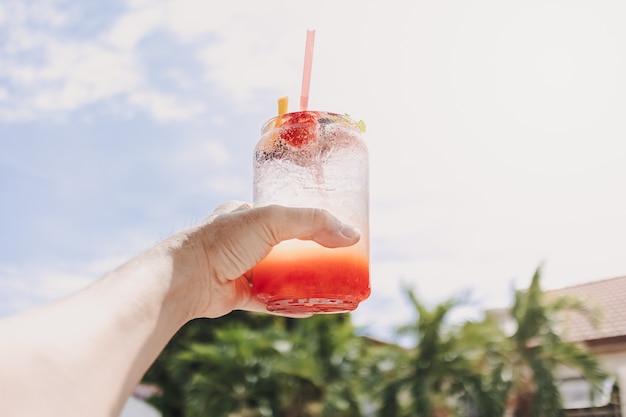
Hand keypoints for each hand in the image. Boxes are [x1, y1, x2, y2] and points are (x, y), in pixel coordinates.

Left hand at [173, 201, 360, 318]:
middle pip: (284, 247)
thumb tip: (352, 235)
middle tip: (335, 260)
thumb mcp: (272, 219)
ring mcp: (240, 269)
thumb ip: (312, 222)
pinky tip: (312, 308)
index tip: (331, 230)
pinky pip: (271, 301)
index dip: (306, 220)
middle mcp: (242, 240)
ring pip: (279, 276)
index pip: (282, 213)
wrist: (187, 277)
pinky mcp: (239, 295)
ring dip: (302, 281)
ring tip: (329, 286)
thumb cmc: (223, 240)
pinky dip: (290, 304)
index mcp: (246, 214)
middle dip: (308, 254)